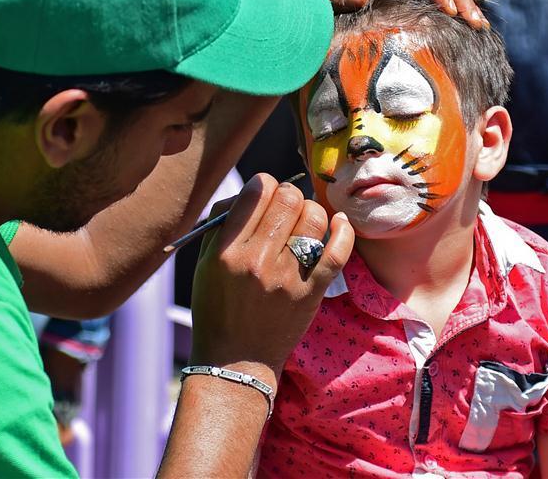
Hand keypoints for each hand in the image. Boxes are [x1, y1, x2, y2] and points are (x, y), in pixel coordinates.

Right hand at [190, 173, 353, 380]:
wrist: (236, 362)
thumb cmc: (217, 307)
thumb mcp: (204, 263)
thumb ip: (224, 222)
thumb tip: (255, 188)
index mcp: (227, 251)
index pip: (256, 191)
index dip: (264, 184)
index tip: (265, 193)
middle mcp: (257, 261)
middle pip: (288, 199)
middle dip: (288, 195)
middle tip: (285, 209)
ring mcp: (287, 278)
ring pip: (314, 218)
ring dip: (311, 212)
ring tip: (303, 223)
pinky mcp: (311, 293)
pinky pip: (338, 251)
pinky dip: (343, 231)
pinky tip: (338, 224)